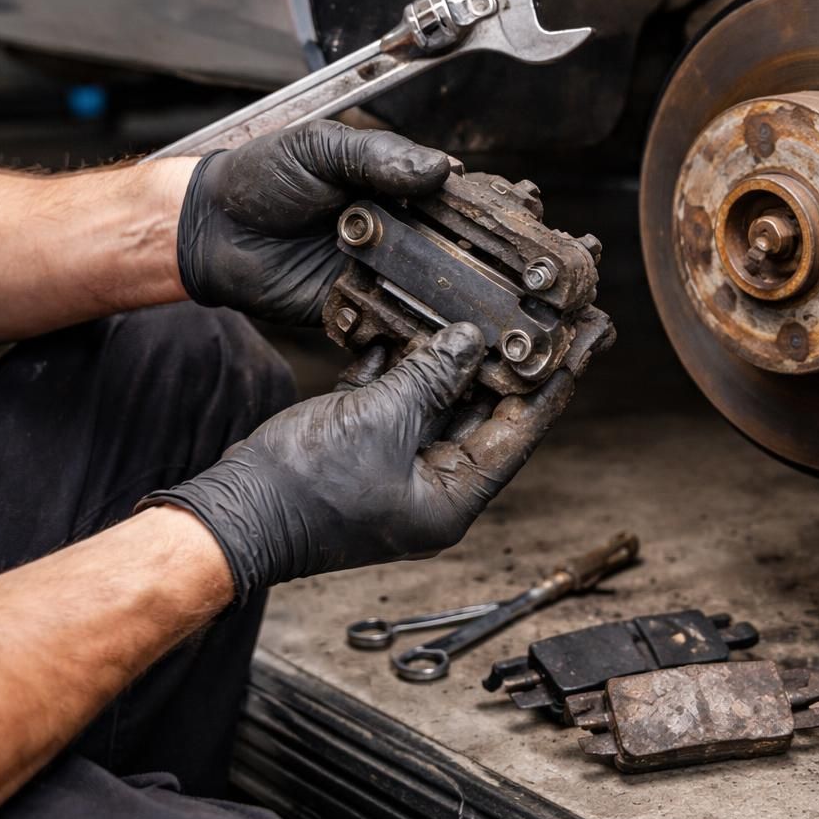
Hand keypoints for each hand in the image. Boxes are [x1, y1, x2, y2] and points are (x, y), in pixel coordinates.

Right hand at [137, 323, 575, 601]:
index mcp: (453, 499)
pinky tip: (419, 319)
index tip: (587, 339)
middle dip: (508, 361)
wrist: (230, 514)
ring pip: (441, 399)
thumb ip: (432, 377)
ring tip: (488, 305)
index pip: (519, 430)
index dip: (554, 381)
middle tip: (548, 313)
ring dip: (455, 355)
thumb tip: (473, 340)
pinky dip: (406, 362)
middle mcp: (434, 486)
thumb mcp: (381, 421)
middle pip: (486, 411)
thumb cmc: (304, 488)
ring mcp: (398, 467)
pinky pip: (399, 398)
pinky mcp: (365, 447)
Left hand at [176, 120, 450, 324]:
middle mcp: (394, 232)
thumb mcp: (321, 148)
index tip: (486, 218)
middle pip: (447, 250)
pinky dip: (403, 324)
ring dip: (437, 294)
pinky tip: (414, 320)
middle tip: (467, 261)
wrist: (213, 229)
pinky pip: (390, 322)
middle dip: (461, 258)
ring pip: (426, 290)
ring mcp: (378, 272)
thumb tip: (443, 167)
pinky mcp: (357, 309)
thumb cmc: (262, 178)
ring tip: (449, 295)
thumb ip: (380, 155)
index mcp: (393, 186)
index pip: (449, 200)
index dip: (468, 209)